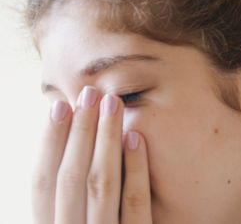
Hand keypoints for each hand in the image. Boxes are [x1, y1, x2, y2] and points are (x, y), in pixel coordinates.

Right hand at [32, 86, 151, 223]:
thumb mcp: (68, 222)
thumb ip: (63, 201)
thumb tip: (64, 147)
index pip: (42, 184)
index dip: (48, 142)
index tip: (59, 105)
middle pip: (72, 178)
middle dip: (79, 131)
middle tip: (90, 93)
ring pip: (102, 185)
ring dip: (106, 140)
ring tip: (112, 103)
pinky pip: (136, 203)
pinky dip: (135, 169)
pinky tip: (136, 136)